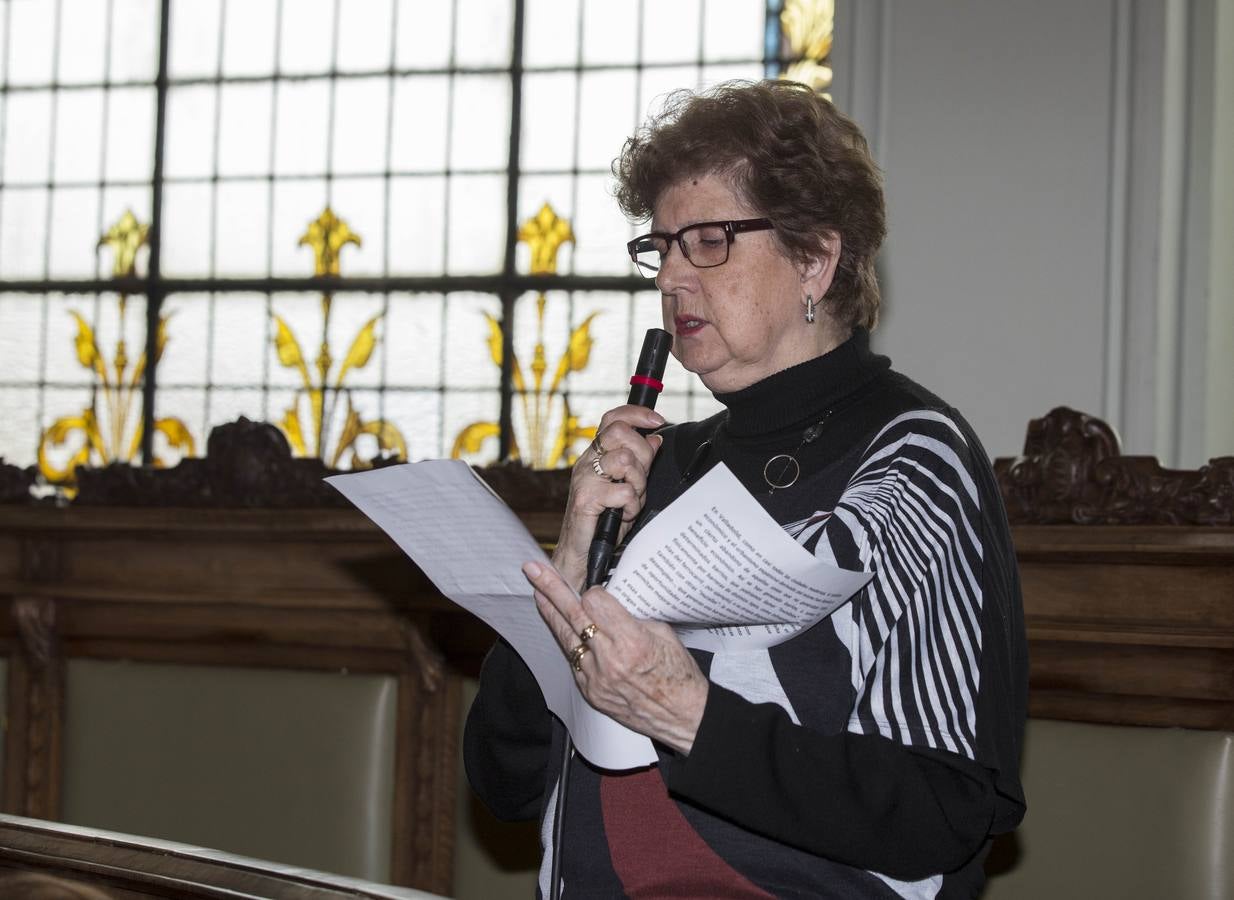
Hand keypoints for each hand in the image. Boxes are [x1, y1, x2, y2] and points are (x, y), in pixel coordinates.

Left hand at [524, 560, 707, 755]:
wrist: (683, 717)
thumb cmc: (679, 675)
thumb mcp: (663, 635)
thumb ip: (631, 618)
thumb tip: (610, 606)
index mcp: (631, 642)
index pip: (595, 604)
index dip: (594, 592)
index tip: (596, 589)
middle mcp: (609, 660)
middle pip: (573, 616)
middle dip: (552, 589)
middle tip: (534, 570)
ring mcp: (596, 678)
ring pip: (565, 638)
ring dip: (551, 614)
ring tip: (538, 593)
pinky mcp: (590, 692)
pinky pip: (573, 661)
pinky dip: (568, 643)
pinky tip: (562, 628)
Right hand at [553, 405, 665, 590]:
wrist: (583, 554)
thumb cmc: (604, 523)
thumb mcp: (629, 487)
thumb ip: (640, 463)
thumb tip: (656, 438)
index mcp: (596, 455)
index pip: (613, 418)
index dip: (636, 413)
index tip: (657, 420)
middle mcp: (586, 462)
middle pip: (620, 433)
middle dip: (641, 453)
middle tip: (640, 478)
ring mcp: (584, 478)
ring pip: (624, 460)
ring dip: (637, 483)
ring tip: (631, 499)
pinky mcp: (585, 498)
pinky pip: (624, 491)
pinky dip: (632, 506)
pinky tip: (625, 515)